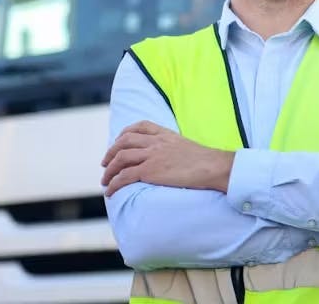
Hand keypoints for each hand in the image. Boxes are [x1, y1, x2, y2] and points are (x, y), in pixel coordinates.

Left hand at [101, 121, 234, 196]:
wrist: (212, 166)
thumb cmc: (205, 161)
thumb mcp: (187, 146)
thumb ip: (174, 147)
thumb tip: (171, 158)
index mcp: (165, 134)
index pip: (140, 127)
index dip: (124, 134)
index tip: (118, 142)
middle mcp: (156, 142)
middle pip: (124, 141)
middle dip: (111, 152)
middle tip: (105, 163)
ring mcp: (152, 156)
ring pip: (121, 158)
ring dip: (109, 170)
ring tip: (105, 180)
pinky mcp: (150, 171)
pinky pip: (125, 176)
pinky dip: (114, 183)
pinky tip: (110, 191)